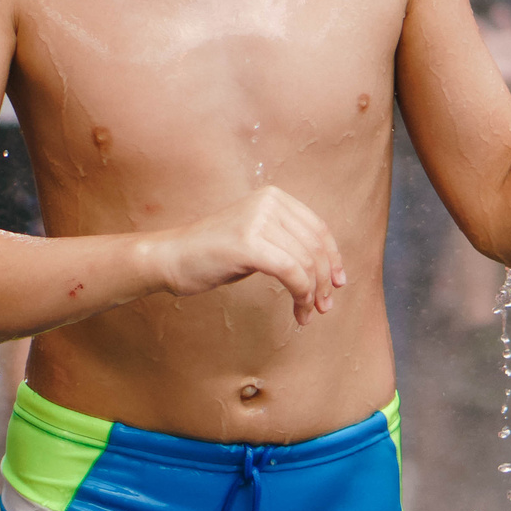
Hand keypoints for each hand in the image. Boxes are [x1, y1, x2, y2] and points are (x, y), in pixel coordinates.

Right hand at [151, 186, 347, 326]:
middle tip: (324, 306)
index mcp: (273, 197)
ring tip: (308, 313)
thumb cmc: (213, 255)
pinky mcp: (249, 244)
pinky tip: (299, 311)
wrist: (172, 257)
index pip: (317, 228)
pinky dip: (301, 295)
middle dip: (325, 281)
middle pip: (315, 246)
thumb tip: (325, 269)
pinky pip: (292, 272)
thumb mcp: (256, 238)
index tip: (338, 283)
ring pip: (306, 263)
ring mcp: (257, 221)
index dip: (333, 258)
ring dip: (312, 294)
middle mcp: (268, 203)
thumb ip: (286, 243)